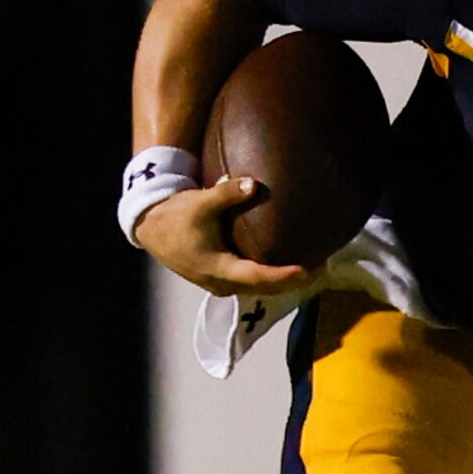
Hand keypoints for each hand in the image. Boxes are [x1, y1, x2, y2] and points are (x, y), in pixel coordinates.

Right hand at [133, 176, 316, 296]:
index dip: (287, 276)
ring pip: (260, 290)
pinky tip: (287, 268)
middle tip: (323, 268)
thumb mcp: (200, 202)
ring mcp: (220, 285)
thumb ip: (228, 193)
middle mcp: (222, 283)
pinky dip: (271, 279)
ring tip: (311, 270)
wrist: (149, 228)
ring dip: (285, 283)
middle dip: (295, 281)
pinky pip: (252, 285)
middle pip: (266, 289)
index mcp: (219, 268)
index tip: (309, 270)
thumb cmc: (174, 215)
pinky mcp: (219, 281)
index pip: (261, 277)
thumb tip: (254, 183)